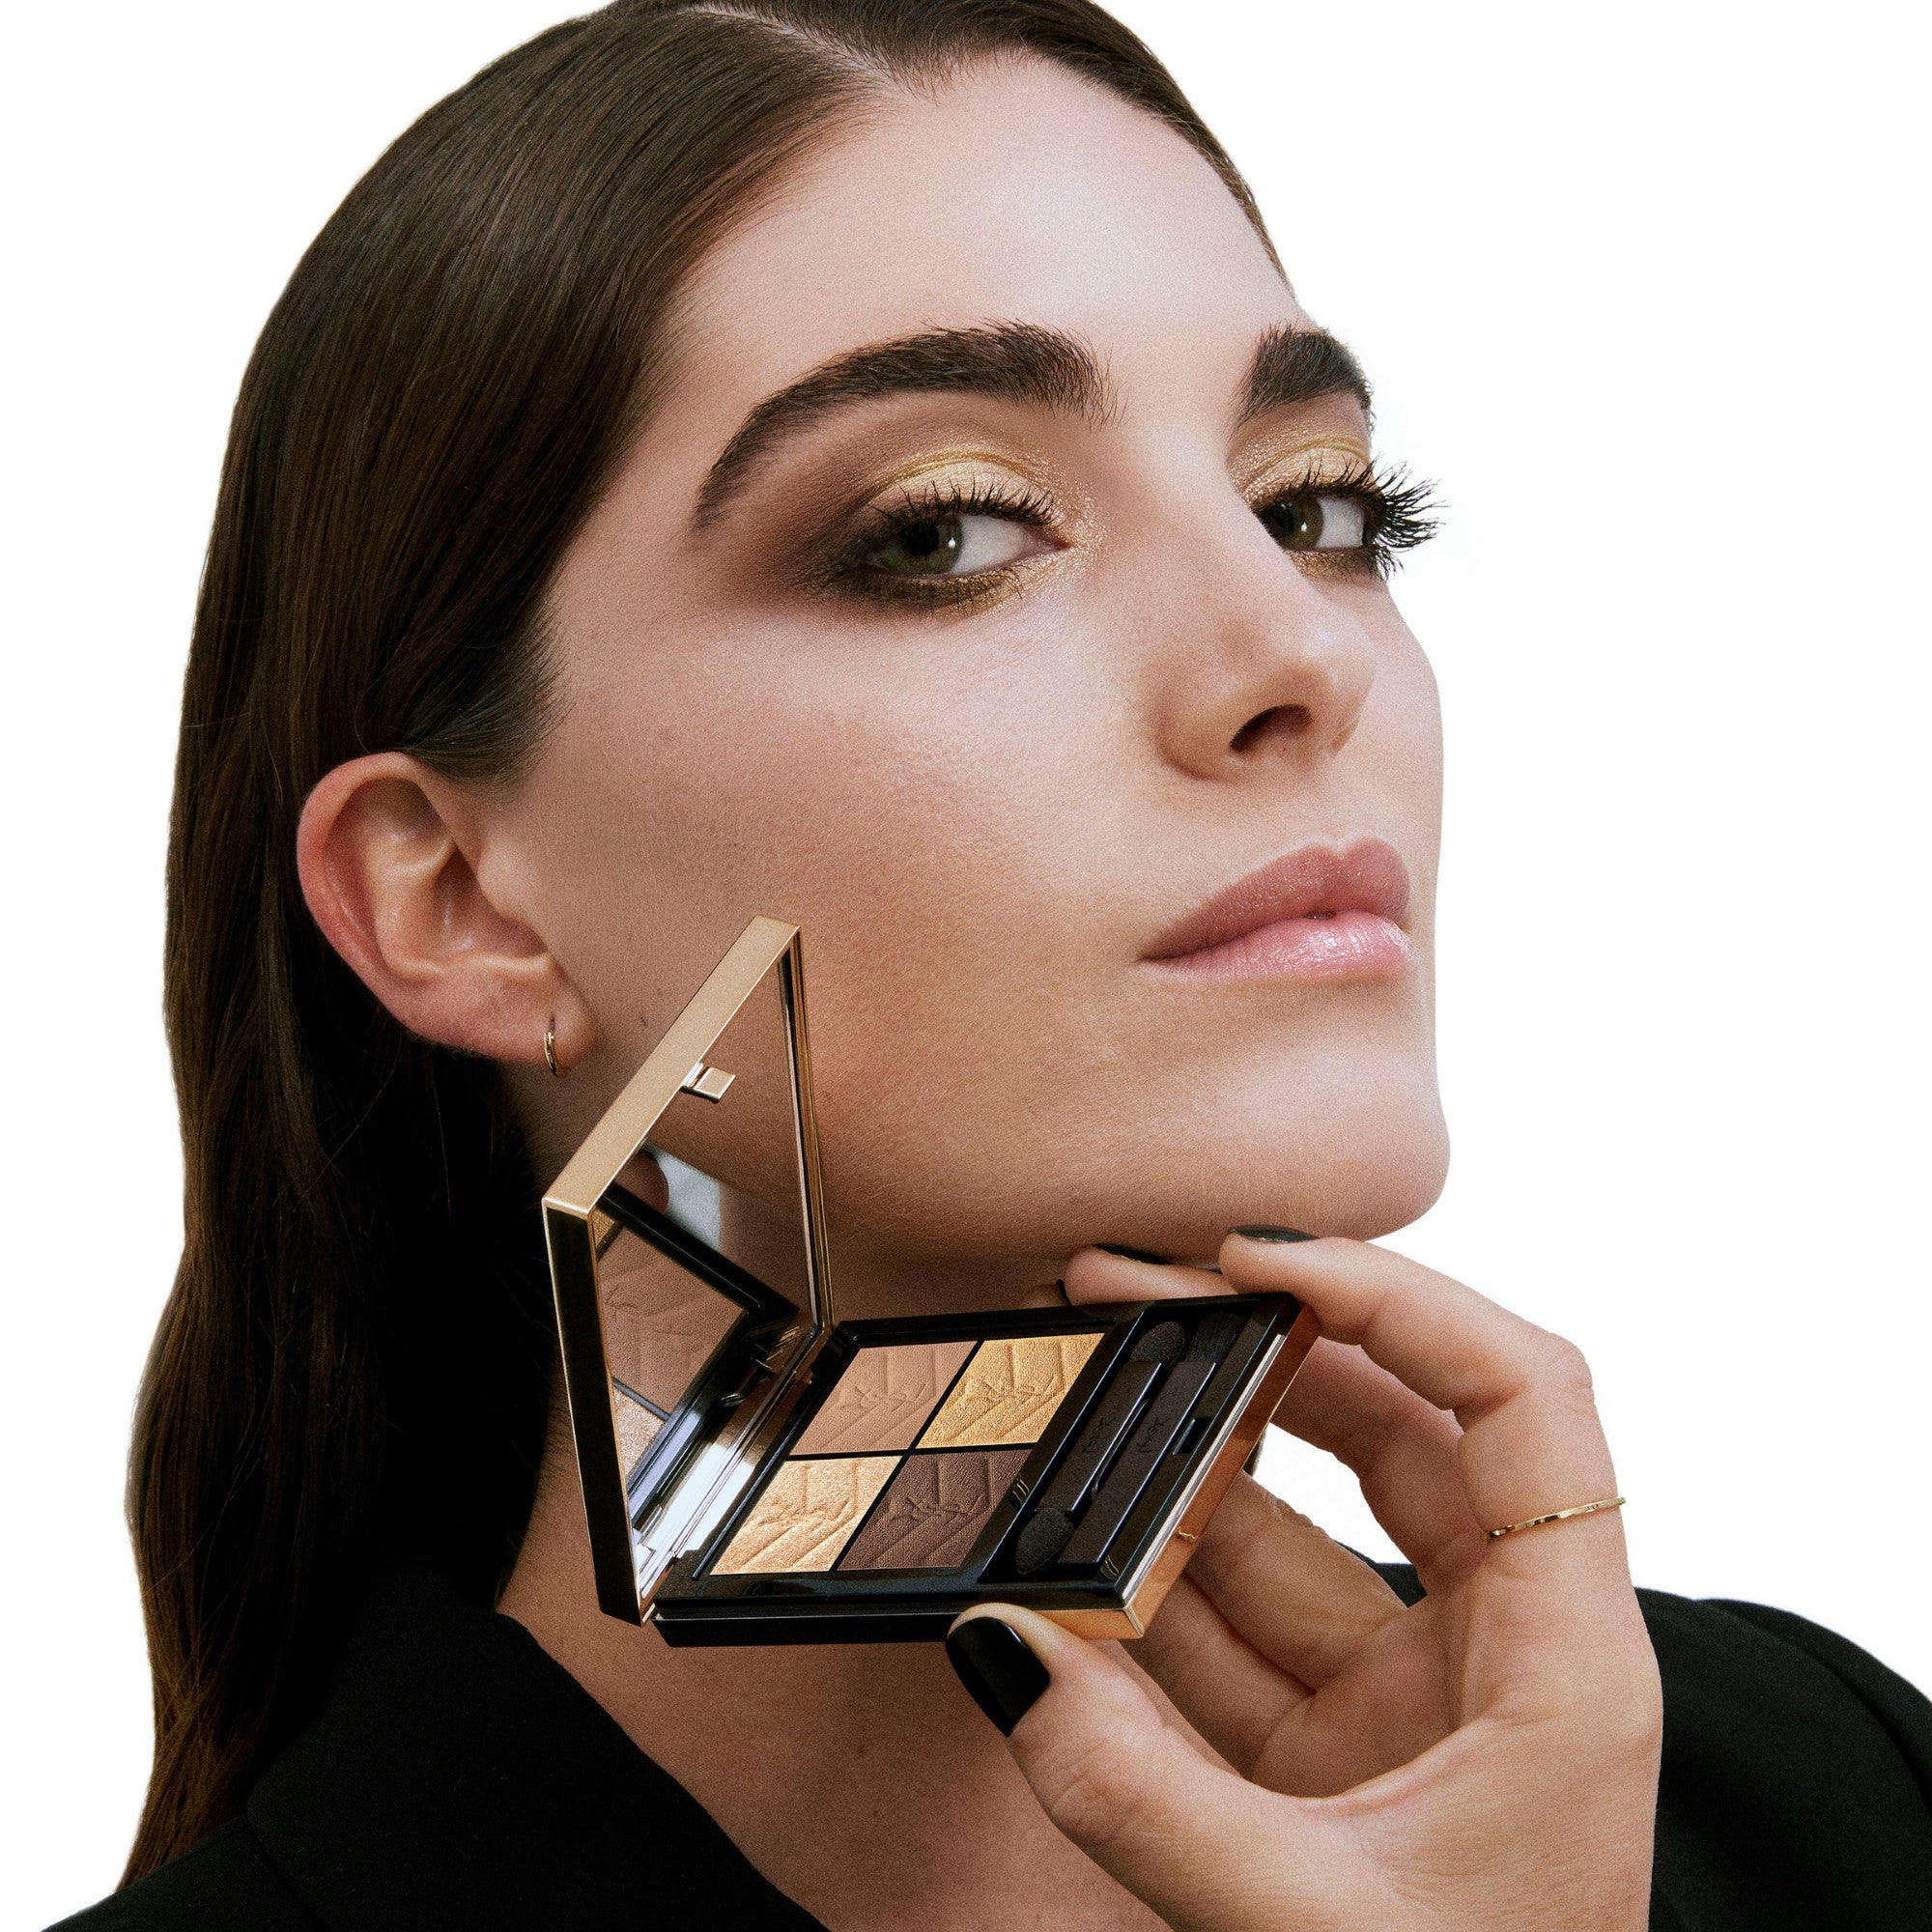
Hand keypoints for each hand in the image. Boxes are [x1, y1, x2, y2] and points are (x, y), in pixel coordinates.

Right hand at [947, 1232, 1661, 1930]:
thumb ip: (1143, 1799)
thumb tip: (1003, 1644)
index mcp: (1567, 1665)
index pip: (1523, 1401)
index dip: (1403, 1298)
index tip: (1261, 1262)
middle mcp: (1497, 1655)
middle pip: (1392, 1431)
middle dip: (1253, 1351)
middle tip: (1127, 1289)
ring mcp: (1408, 1705)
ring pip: (1289, 1536)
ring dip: (1175, 1478)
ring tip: (1069, 1404)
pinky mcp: (1333, 1759)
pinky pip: (1228, 1643)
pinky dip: (1143, 1601)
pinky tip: (1062, 1566)